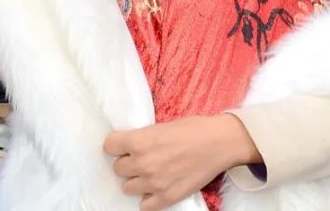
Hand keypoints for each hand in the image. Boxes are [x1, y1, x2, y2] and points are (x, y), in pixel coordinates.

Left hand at [103, 114, 259, 210]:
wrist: (219, 142)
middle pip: (118, 169)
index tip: (123, 146)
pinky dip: (148, 198)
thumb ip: (143, 138)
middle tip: (141, 158)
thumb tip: (131, 145)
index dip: (117, 146)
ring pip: (127, 187)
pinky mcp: (167, 197)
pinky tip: (157, 188)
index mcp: (139, 141)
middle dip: (127, 163)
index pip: (109, 147)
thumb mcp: (162, 126)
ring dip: (136, 180)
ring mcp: (154, 183)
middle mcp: (143, 163)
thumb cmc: (193, 129)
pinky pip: (145, 205)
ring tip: (150, 173)